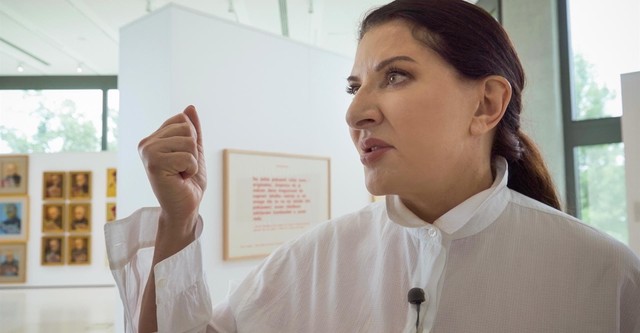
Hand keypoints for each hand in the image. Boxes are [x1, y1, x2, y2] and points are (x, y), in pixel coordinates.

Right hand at [138, 105, 206, 224]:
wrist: (185, 207)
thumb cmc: (189, 182)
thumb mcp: (195, 151)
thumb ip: (193, 130)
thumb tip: (190, 107)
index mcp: (154, 138)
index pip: (182, 118)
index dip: (192, 139)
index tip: (183, 158)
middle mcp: (146, 143)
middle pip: (186, 127)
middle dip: (193, 150)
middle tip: (182, 168)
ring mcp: (148, 152)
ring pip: (188, 142)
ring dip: (192, 161)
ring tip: (181, 173)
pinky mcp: (154, 163)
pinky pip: (187, 156)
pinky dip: (191, 170)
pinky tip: (180, 179)